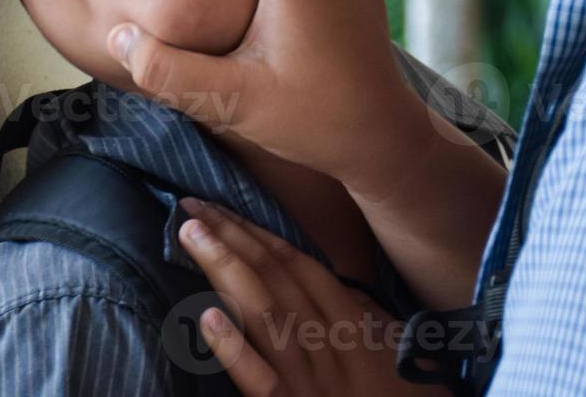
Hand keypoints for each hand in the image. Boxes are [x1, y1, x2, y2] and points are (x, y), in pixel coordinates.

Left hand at [178, 198, 446, 396]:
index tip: (221, 207)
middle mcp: (329, 342)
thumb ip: (364, 315)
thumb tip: (337, 283)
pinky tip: (206, 318)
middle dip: (232, 237)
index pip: (298, 267)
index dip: (258, 233)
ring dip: (225, 269)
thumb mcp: (395, 347)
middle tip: (191, 206)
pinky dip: (235, 349)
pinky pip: (261, 380)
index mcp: (352, 323)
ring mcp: (310, 379)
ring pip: (265, 314)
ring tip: (191, 235)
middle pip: (275, 278)